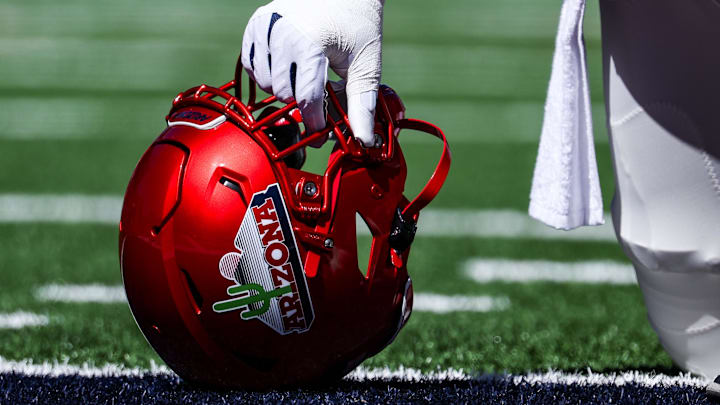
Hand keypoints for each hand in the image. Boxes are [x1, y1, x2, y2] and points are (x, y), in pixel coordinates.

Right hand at [241, 0, 383, 146]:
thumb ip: (361, 104)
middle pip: (283, 93)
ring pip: (264, 82)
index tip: (322, 131)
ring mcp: (265, 28)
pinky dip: (267, 73)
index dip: (315, 121)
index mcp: (311, 43)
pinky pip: (252, 66)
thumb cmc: (357, 23)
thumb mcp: (365, 63)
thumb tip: (363, 139)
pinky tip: (288, 66)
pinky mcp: (255, 25)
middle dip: (302, 101)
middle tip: (319, 95)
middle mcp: (282, 34)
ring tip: (305, 75)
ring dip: (284, 88)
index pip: (306, 98)